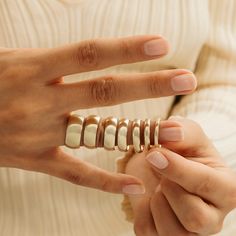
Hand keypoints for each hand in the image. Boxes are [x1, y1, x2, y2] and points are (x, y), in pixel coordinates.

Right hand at [0, 35, 196, 193]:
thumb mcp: (17, 61)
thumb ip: (53, 64)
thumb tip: (89, 58)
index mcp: (33, 68)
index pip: (90, 54)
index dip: (127, 48)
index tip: (162, 44)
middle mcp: (40, 101)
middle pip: (105, 90)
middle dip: (149, 84)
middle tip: (187, 79)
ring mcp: (38, 134)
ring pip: (98, 133)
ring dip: (139, 132)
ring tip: (174, 132)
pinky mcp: (34, 160)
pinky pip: (76, 174)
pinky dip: (107, 182)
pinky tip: (134, 186)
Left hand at [126, 117, 235, 234]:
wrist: (163, 166)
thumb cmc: (183, 152)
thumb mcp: (187, 135)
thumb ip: (182, 130)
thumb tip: (170, 131)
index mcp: (226, 190)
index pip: (206, 185)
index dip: (177, 168)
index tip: (155, 154)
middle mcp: (213, 218)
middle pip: (194, 217)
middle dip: (169, 188)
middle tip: (163, 173)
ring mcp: (190, 233)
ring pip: (171, 230)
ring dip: (156, 199)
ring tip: (161, 186)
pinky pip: (146, 229)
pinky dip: (142, 208)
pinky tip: (152, 197)